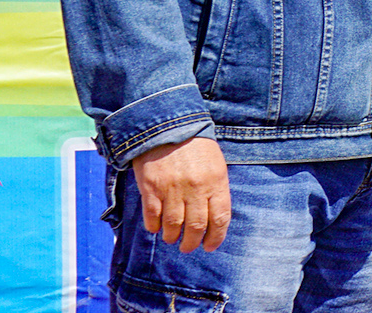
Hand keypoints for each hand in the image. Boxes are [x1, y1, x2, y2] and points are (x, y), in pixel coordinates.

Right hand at [131, 136, 230, 253]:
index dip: (215, 237)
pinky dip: (154, 227)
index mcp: (216, 182)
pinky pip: (153, 217)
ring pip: (173, 226)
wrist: (166, 125)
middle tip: (188, 247)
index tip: (210, 246)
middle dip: (192, 243)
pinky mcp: (151, 188)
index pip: (220, 218)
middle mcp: (196, 189)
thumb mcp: (216, 164)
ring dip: (172, 237)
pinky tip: (156, 228)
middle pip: (196, 227)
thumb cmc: (195, 146)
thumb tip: (213, 218)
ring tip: (171, 238)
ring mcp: (172, 190)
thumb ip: (216, 189)